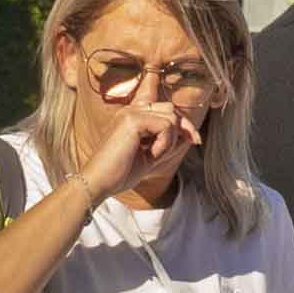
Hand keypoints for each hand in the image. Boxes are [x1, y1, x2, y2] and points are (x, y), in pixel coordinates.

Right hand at [95, 90, 199, 205]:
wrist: (99, 182)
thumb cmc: (121, 172)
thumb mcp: (152, 155)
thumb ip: (168, 141)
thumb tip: (191, 134)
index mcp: (133, 116)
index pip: (167, 110)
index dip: (183, 125)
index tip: (194, 140)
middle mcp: (131, 110)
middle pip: (172, 110)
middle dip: (181, 131)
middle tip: (171, 152)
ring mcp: (130, 113)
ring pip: (171, 118)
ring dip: (169, 141)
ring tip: (152, 156)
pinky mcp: (132, 120)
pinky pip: (165, 126)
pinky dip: (164, 145)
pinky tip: (149, 155)